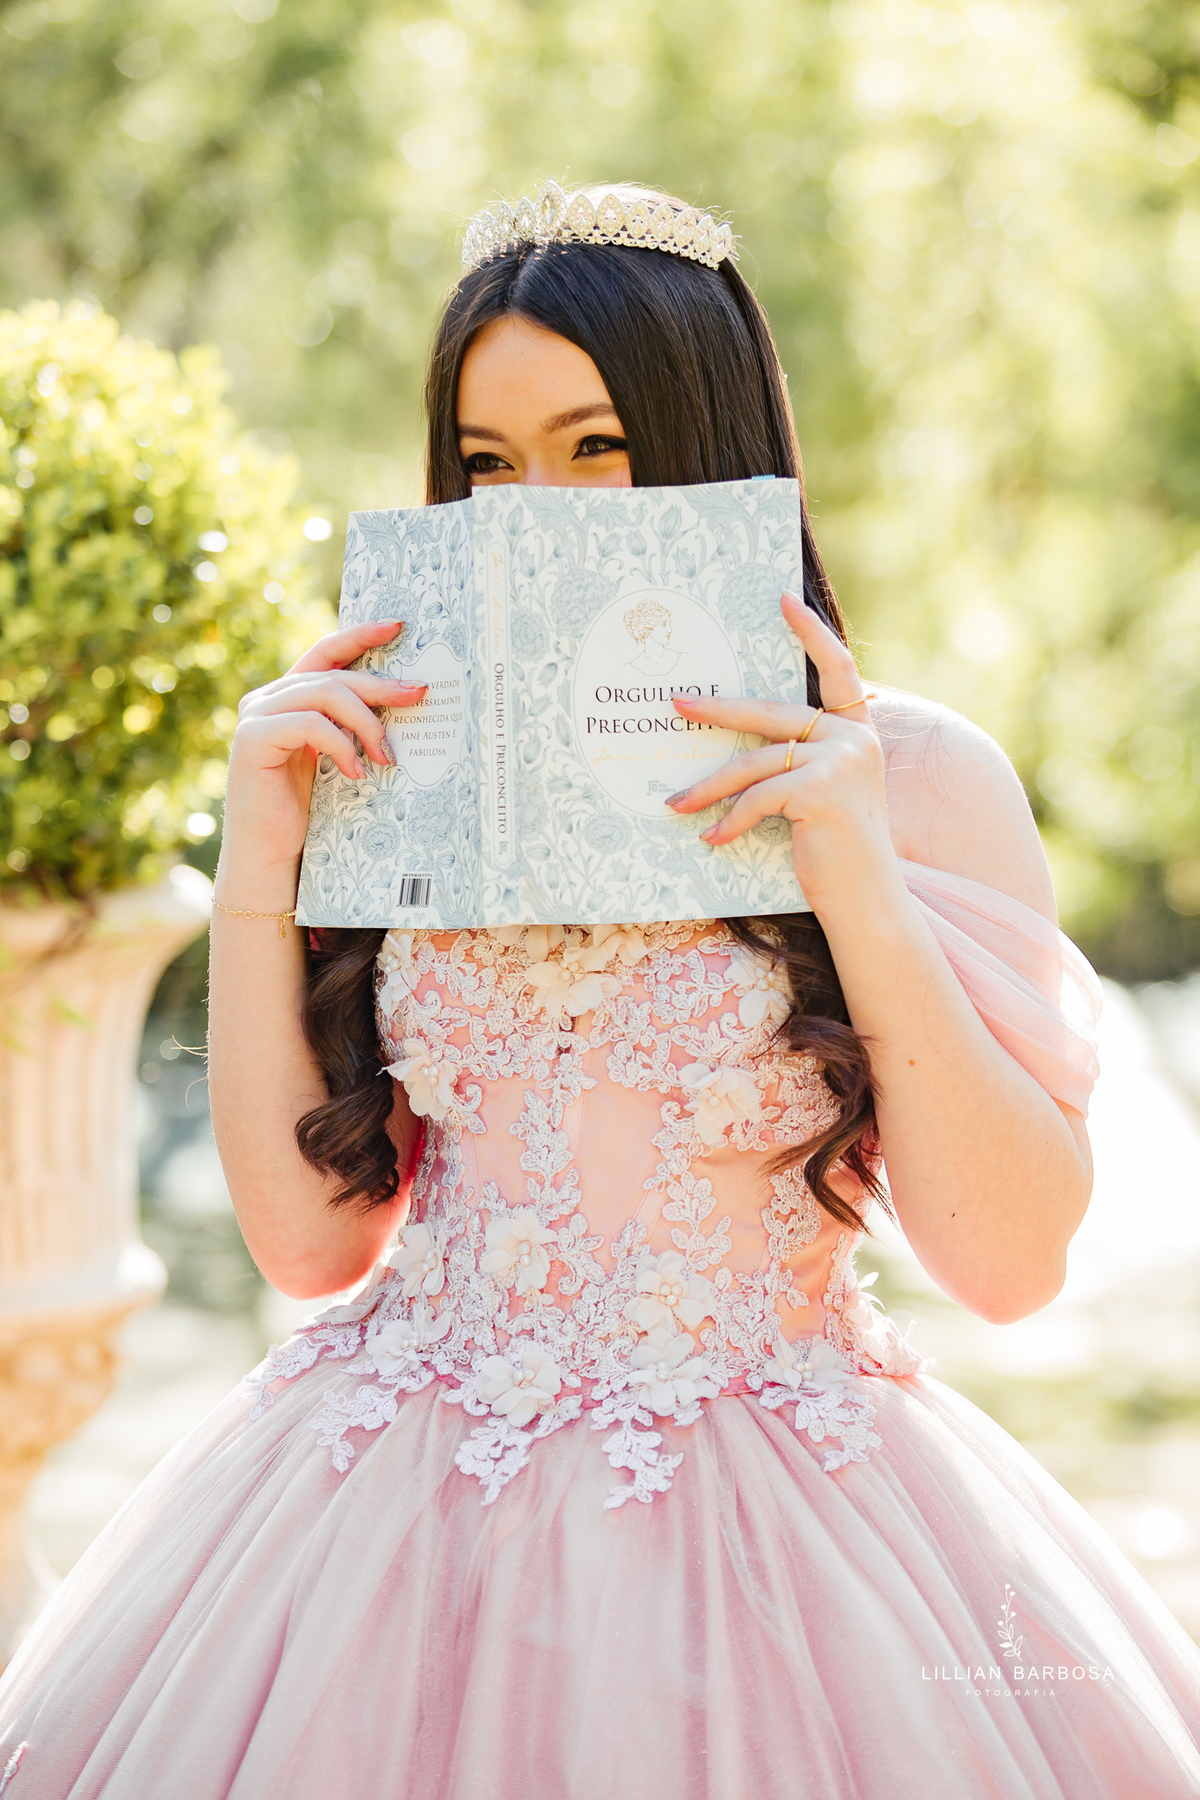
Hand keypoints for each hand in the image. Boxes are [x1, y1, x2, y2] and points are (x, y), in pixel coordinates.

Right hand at [220, 620, 426, 883]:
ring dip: (366, 722)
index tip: (397, 626)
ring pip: (325, 694)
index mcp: (288, 698)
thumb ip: (350, 728)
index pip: (326, 653)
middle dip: (381, 685)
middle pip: (334, 675)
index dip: (360, 635)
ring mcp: (256, 716)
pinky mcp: (253, 739)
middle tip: (418, 695)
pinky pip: (309, 724)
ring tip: (388, 756)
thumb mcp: (334, 760)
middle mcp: (267, 699)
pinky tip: (356, 772)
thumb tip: (406, 700)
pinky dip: (340, 745)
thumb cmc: (306, 813)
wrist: (268, 856)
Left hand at [667, 592, 893, 913]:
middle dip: (717, 709)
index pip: (838, 668)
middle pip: (770, 712)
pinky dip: (729, 821)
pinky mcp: (820, 792)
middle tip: (676, 704)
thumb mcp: (822, 794)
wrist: (868, 901)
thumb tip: (738, 741)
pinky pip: (757, 798)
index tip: (782, 598)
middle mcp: (853, 740)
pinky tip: (711, 839)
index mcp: (857, 733)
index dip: (811, 631)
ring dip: (707, 787)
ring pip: (753, 762)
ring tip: (674, 804)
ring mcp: (840, 763)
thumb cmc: (837, 852)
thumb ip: (799, 759)